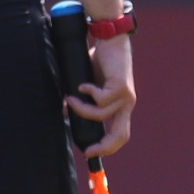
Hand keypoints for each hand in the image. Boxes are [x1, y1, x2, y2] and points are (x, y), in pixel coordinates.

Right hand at [68, 28, 135, 164]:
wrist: (110, 40)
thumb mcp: (88, 86)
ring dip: (81, 109)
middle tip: (87, 150)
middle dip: (104, 146)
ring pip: (100, 115)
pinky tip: (83, 84)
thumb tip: (66, 113)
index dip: (108, 147)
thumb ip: (82, 101)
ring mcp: (126, 97)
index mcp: (120, 107)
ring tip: (70, 99)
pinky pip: (100, 99)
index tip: (89, 152)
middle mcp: (126, 104)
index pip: (120, 134)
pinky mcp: (121, 87)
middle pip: (121, 135)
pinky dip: (87, 93)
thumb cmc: (99, 60)